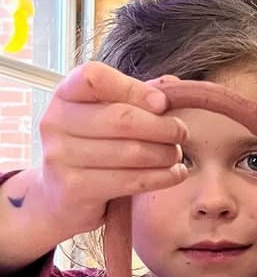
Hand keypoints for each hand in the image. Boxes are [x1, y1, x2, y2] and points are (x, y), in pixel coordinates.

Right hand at [35, 63, 188, 236]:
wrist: (64, 199)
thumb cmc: (96, 151)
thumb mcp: (110, 117)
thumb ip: (136, 98)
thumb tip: (172, 83)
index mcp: (64, 96)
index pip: (94, 77)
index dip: (135, 89)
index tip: (162, 104)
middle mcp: (55, 123)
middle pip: (123, 118)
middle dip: (164, 127)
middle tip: (181, 133)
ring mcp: (60, 157)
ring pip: (132, 151)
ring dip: (166, 154)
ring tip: (175, 155)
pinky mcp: (73, 189)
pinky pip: (131, 180)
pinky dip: (162, 176)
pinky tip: (174, 174)